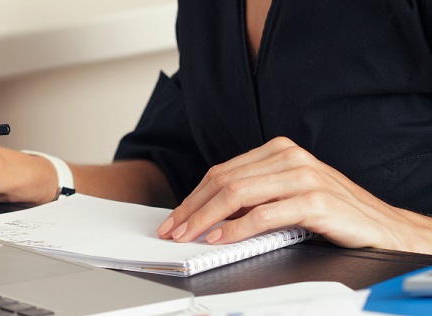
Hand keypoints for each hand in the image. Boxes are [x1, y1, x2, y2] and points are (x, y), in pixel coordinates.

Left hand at [155, 137, 431, 253]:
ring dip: (206, 217)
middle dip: (192, 208)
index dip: (193, 196)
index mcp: (279, 150)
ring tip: (189, 235)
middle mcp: (289, 157)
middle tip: (173, 229)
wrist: (382, 225)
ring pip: (237, 194)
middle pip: (224, 180)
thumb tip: (209, 211)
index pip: (222, 171)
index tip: (174, 217)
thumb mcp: (287, 194)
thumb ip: (253, 195)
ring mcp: (302, 176)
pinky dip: (237, 228)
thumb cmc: (333, 210)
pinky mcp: (314, 200)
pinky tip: (221, 238)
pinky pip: (264, 214)